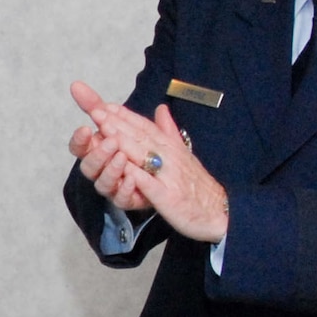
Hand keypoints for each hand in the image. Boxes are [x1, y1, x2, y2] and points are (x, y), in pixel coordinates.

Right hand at [68, 81, 154, 212]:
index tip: (85, 128)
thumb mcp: (125, 122)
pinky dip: (126, 188)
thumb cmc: (141, 148)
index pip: (80, 147)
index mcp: (99, 151)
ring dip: (111, 169)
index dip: (79, 139)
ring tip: (122, 157)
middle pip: (88, 167)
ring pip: (102, 183)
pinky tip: (133, 177)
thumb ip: (99, 106)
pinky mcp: (128, 200)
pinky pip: (121, 198)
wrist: (170, 174)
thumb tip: (76, 84)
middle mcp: (102, 170)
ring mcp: (114, 187)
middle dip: (97, 154)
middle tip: (111, 141)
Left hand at [70, 82, 228, 241]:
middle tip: (96, 112)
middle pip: (140, 136)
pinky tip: (122, 170)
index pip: (144, 127)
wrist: (220, 211)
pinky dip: (137, 177)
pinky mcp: (169, 197)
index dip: (124, 115)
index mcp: (170, 147)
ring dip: (123, 142)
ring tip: (103, 131)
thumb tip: (161, 108)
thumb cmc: (197, 186)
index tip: (104, 105)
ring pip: (143, 155)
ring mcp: (169, 176)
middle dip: (117, 123)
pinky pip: (151, 185)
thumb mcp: (182, 154)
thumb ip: (168, 131)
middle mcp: (170, 156)